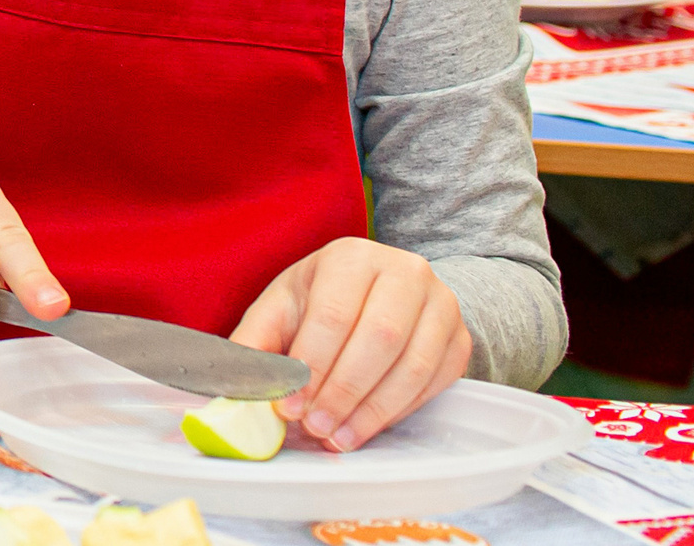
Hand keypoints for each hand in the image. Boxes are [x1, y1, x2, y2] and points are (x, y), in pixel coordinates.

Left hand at [230, 236, 469, 450]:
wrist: (385, 293)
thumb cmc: (324, 300)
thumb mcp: (283, 307)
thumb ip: (256, 342)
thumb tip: (233, 385)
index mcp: (351, 257)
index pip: (334, 313)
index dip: (311, 365)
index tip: (290, 405)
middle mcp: (404, 272)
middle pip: (379, 339)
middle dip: (342, 391)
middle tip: (315, 427)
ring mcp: (441, 305)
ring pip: (411, 366)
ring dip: (371, 410)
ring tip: (338, 437)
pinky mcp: (460, 340)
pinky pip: (434, 383)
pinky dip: (398, 412)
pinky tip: (366, 427)